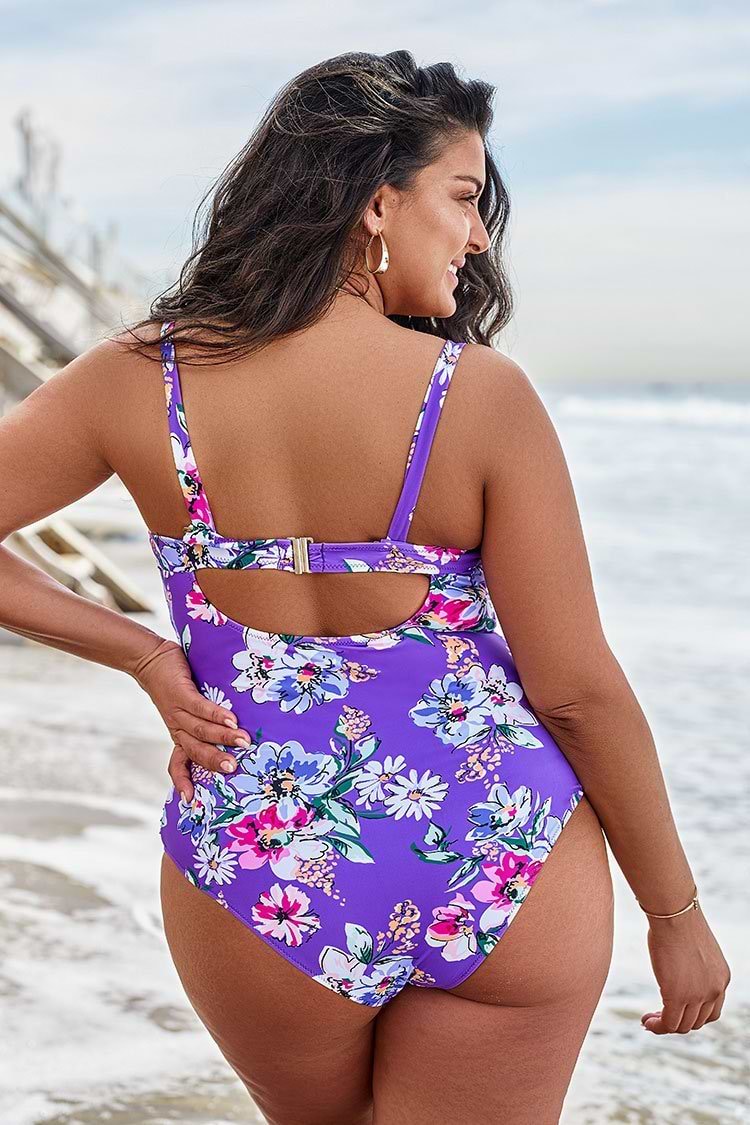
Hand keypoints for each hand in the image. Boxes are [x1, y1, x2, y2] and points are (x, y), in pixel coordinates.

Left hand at [130, 636, 251, 802]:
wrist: (148, 658)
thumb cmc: (175, 684)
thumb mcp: (187, 707)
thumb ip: (207, 719)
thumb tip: (240, 729)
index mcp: (179, 734)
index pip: (178, 763)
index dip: (183, 780)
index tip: (189, 799)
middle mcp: (177, 727)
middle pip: (195, 750)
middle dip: (214, 761)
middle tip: (234, 769)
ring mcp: (177, 711)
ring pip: (200, 730)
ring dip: (223, 737)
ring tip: (243, 741)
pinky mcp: (180, 693)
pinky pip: (199, 707)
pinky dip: (216, 715)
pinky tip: (231, 719)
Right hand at [641, 907, 730, 1033]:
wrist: (674, 913)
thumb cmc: (679, 921)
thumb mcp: (694, 948)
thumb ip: (692, 966)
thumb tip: (676, 972)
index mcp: (722, 978)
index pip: (712, 1011)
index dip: (692, 1015)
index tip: (674, 1009)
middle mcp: (715, 990)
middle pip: (697, 1022)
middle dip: (677, 1021)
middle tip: (657, 1015)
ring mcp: (698, 995)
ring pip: (682, 1026)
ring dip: (664, 1026)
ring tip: (649, 1020)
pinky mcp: (678, 996)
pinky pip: (669, 1023)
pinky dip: (657, 1026)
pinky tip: (645, 1021)